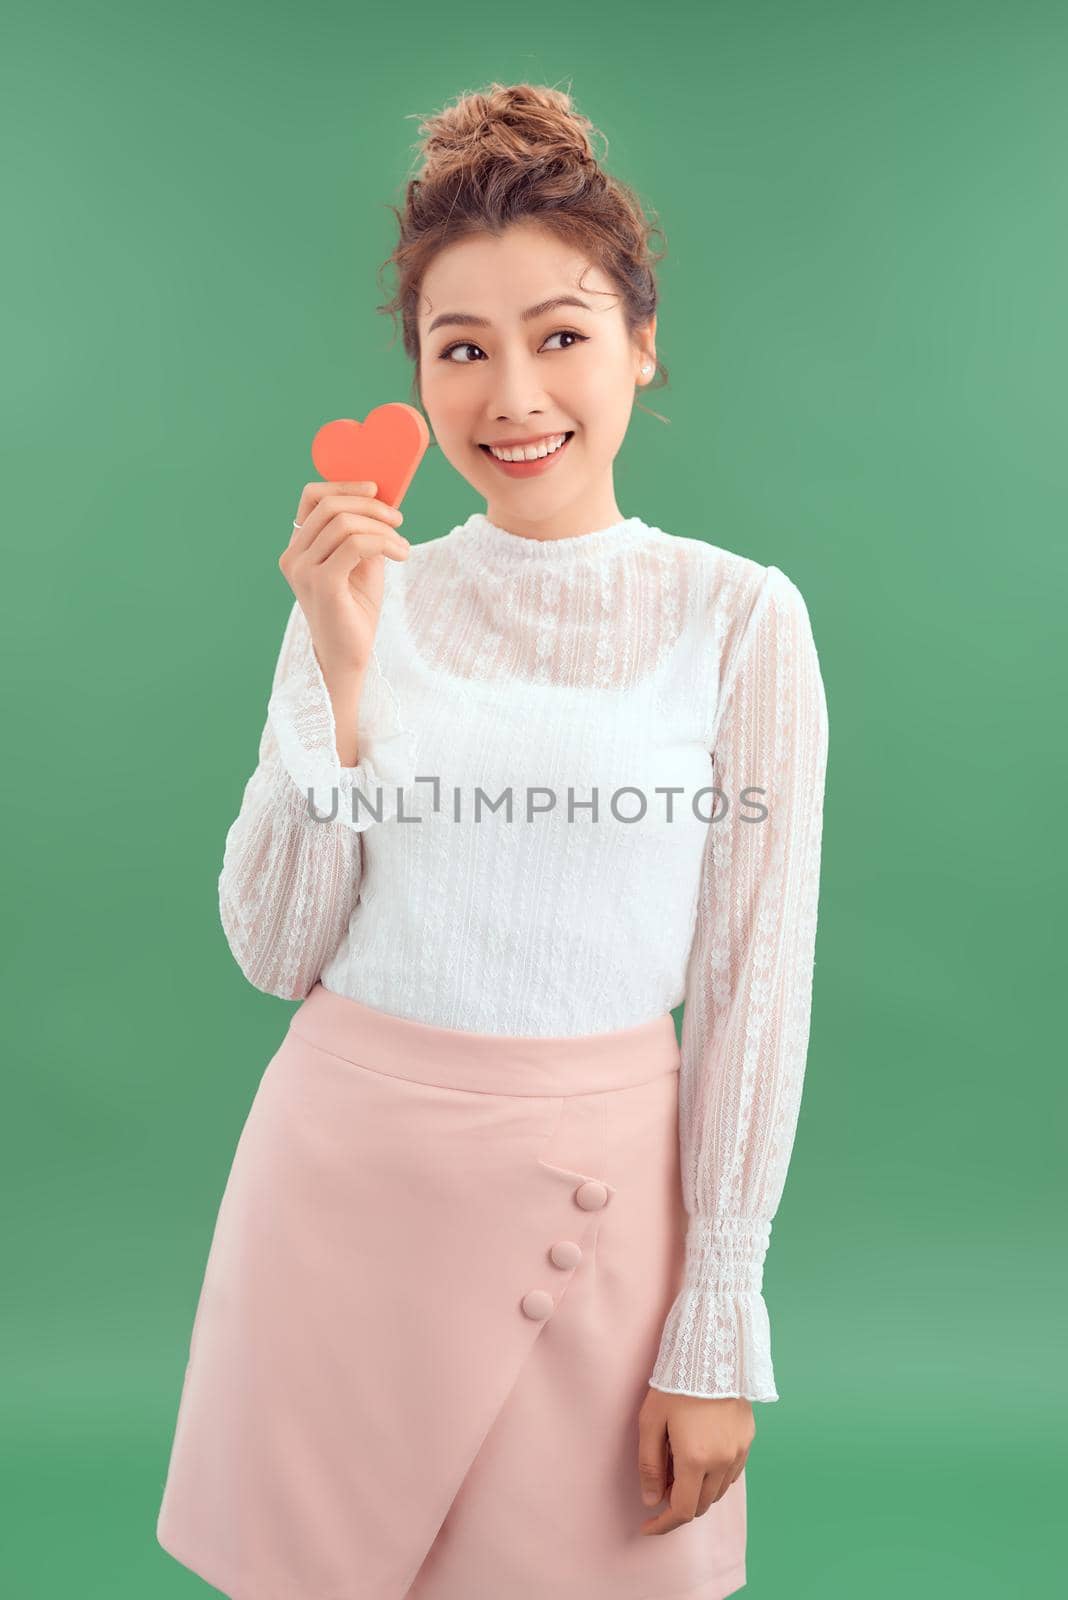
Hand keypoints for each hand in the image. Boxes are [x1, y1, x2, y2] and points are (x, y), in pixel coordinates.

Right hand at [279, 479, 409, 679]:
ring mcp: (304, 570)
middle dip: (371, 506)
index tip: (376, 488)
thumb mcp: (360, 563)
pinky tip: (400, 554)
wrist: (348, 656)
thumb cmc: (355, 611)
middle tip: (398, 520)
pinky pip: (357, 544)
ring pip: (345, 523)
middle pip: (331, 506)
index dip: (344, 485)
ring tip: (402, 545)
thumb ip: (363, 532)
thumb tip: (382, 502)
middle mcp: (294, 556)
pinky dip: (384, 543)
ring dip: (382, 529)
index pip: (311, 498)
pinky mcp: (322, 583)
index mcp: (298, 548)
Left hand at [637, 1388, 753, 1535]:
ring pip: (718, 1491)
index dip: (663, 1524)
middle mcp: (722, 1461)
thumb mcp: (651, 1422)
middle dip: (679, 1505)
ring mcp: (739, 1452)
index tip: (647, 1526)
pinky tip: (701, 1459)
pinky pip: (731, 1473)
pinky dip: (714, 1478)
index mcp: (696, 1459)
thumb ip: (650, 1465)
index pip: (682, 1510)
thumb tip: (651, 1500)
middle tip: (661, 1486)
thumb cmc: (675, 1384)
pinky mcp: (748, 1440)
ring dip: (698, 1492)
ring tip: (679, 1469)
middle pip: (701, 1505)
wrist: (711, 1352)